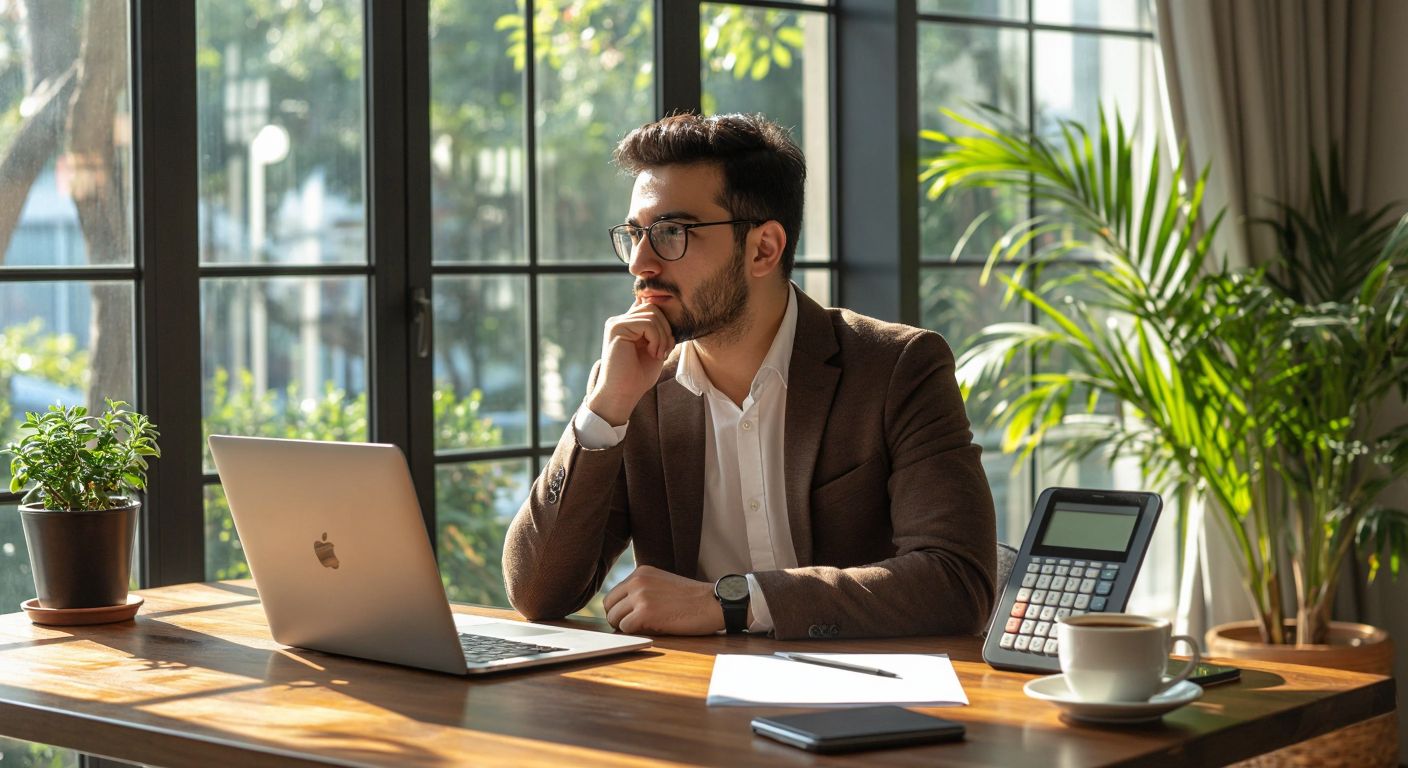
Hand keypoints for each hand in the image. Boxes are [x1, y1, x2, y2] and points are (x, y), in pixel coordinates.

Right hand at [587, 299, 675, 425]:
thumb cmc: (639, 376)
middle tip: (666, 351)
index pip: (648, 305)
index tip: (669, 342)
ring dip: (663, 336)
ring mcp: (616, 323)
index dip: (663, 318)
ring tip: (659, 354)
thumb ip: (658, 330)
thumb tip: (666, 307)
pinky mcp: (616, 328)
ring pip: (652, 314)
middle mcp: (619, 321)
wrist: (622, 394)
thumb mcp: (655, 348)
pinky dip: (657, 339)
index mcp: (627, 325)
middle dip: (666, 328)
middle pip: (653, 307)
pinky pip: (647, 323)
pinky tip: (653, 354)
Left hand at [603, 565, 722, 635]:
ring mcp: (640, 596)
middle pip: (608, 606)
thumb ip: (642, 590)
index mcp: (640, 572)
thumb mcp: (662, 583)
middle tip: (637, 625)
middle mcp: (637, 581)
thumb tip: (619, 609)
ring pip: (614, 618)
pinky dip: (636, 633)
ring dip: (627, 626)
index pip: (613, 594)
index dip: (621, 609)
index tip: (633, 616)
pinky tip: (654, 628)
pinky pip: (625, 628)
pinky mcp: (645, 613)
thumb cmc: (691, 598)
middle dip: (619, 618)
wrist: (713, 603)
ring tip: (648, 626)